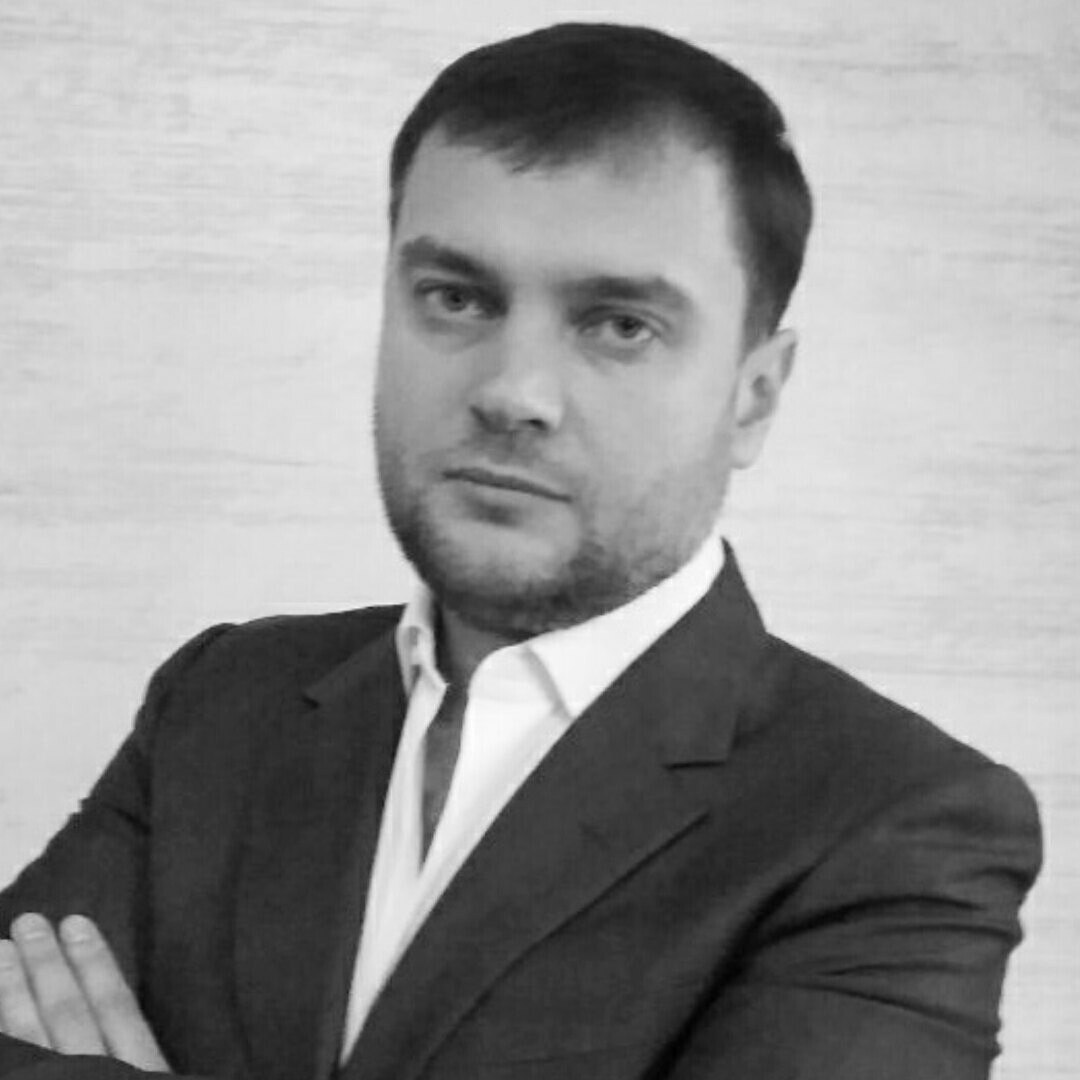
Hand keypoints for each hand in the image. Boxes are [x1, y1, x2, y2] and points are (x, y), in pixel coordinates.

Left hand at [0, 913, 169, 1071]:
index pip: (118, 1007)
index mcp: (141, 1067)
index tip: (76, 922)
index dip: (95, 962)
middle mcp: (96, 1072)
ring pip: (29, 1037)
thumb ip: (143, 1046)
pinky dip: (1, 1034)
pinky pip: (10, 1059)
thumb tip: (125, 1000)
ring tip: (1, 951)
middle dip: (48, 965)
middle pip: (69, 1015)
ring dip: (12, 991)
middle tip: (28, 922)